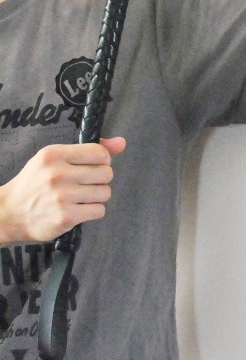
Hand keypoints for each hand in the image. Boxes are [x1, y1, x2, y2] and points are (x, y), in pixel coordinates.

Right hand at [0, 137, 125, 244]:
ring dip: (96, 197)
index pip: (100, 153)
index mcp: (54, 155)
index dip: (102, 161)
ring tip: (79, 198)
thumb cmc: (35, 184)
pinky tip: (77, 210)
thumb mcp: (54, 159)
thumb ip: (90, 150)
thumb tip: (121, 143)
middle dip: (100, 180)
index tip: (91, 167)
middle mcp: (57, 173)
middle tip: (84, 185)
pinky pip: (99, 211)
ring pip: (105, 193)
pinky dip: (92, 212)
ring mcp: (62, 196)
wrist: (9, 213)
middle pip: (107, 174)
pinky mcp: (66, 217)